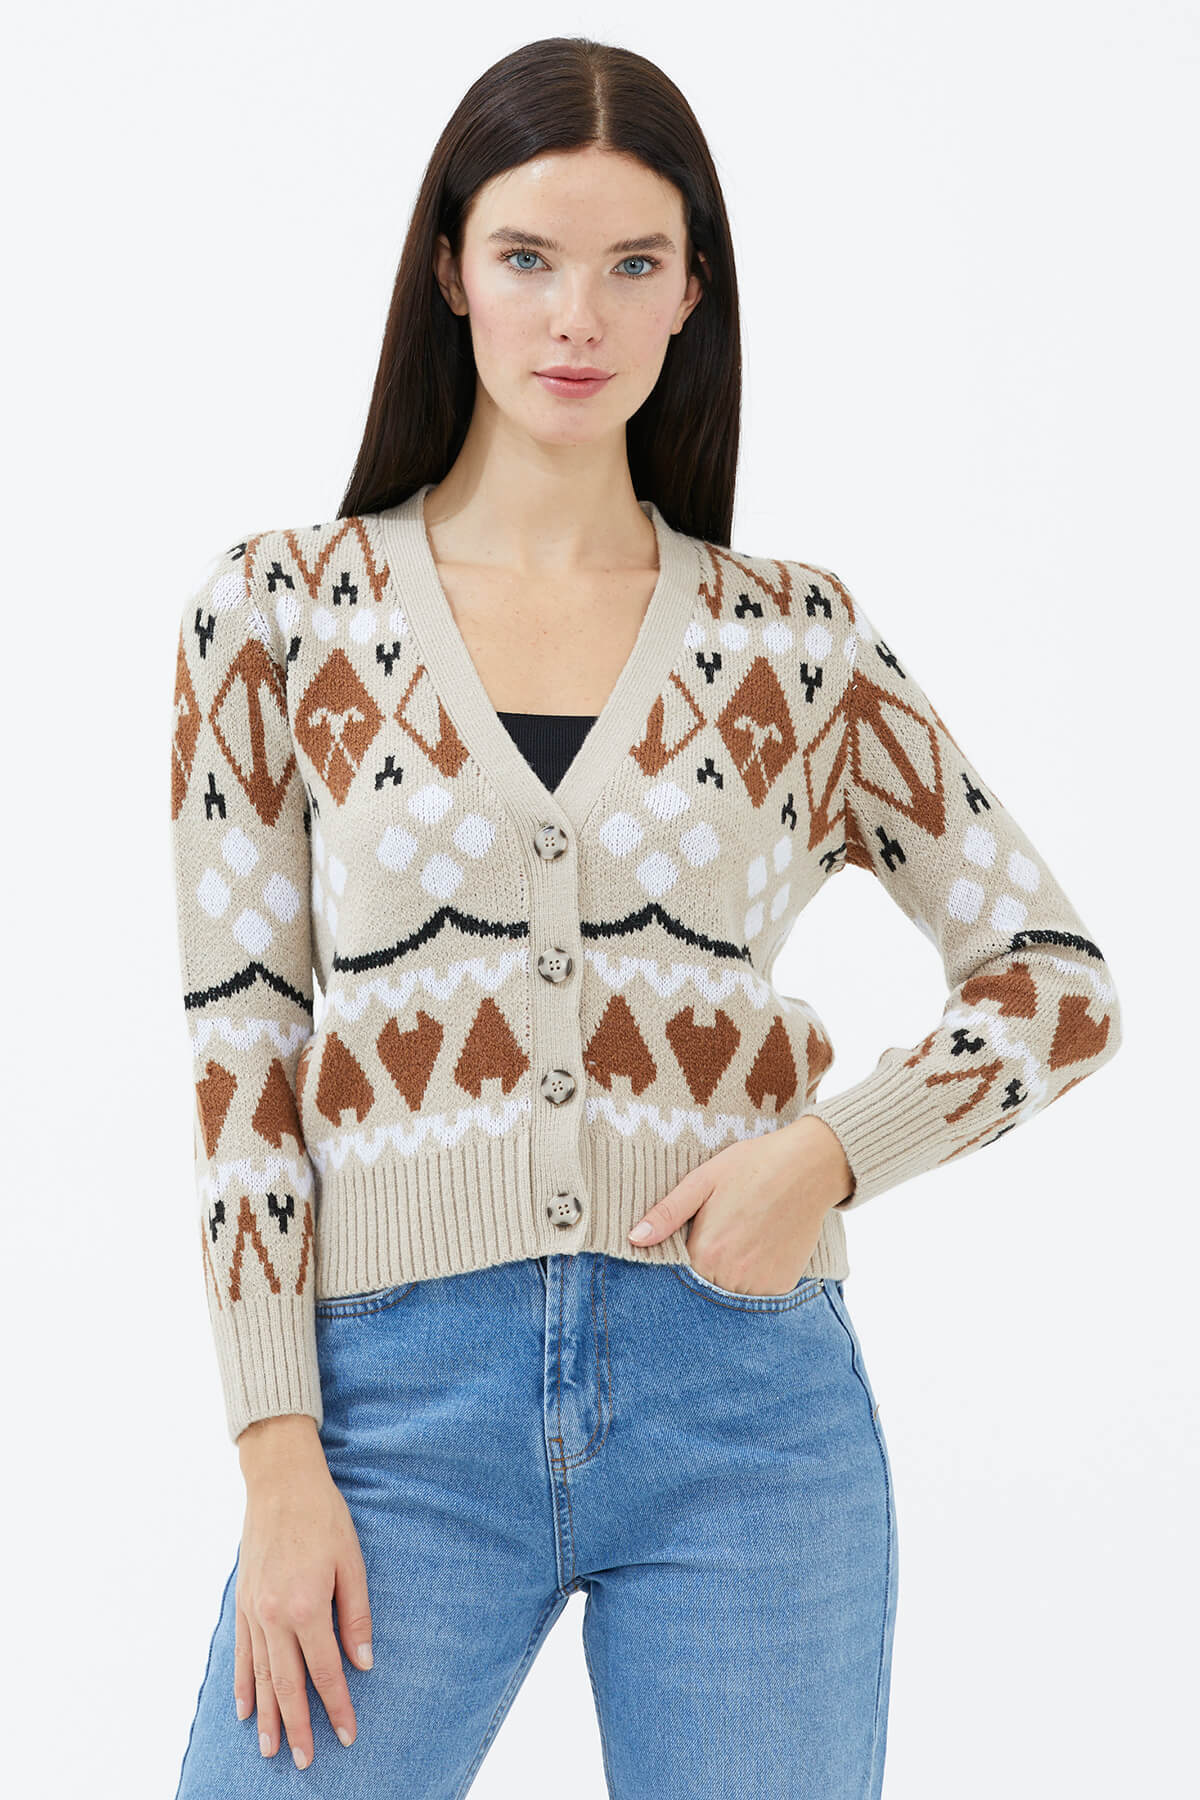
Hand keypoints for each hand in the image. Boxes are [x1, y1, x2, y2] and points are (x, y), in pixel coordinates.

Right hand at [234, 1416, 373, 1768]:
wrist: (280, 1482)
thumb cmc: (323, 1517)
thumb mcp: (352, 1561)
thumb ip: (356, 1616)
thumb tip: (362, 1663)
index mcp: (307, 1606)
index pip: (324, 1670)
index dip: (337, 1705)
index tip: (347, 1734)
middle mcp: (275, 1616)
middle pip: (287, 1684)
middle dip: (298, 1726)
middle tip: (307, 1761)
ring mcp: (253, 1611)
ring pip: (260, 1676)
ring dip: (267, 1715)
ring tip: (272, 1750)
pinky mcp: (242, 1602)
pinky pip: (241, 1653)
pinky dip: (243, 1683)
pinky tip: (245, 1709)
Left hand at [626, 1115, 853, 1294]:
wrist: (810, 1166)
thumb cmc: (753, 1165)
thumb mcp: (703, 1180)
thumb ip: (667, 1214)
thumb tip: (634, 1238)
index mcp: (706, 1251)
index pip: (676, 1274)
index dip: (680, 1256)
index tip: (690, 1237)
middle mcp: (732, 1276)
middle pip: (702, 1284)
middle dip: (704, 1264)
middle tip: (722, 1230)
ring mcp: (759, 1285)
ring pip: (728, 1291)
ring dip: (728, 1274)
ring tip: (742, 1234)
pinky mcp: (781, 1286)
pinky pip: (756, 1292)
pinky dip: (754, 1277)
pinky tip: (760, 1245)